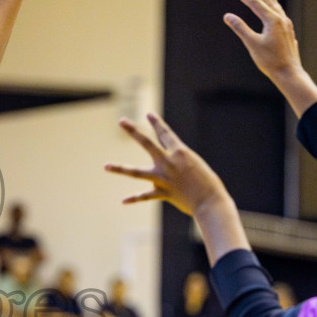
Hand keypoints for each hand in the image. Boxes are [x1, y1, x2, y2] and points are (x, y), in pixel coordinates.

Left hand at [106, 113, 227, 215]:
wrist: (211, 202)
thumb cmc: (208, 183)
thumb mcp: (194, 166)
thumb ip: (177, 164)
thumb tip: (161, 173)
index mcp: (180, 152)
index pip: (165, 134)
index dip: (156, 123)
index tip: (148, 114)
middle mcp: (169, 163)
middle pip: (146, 144)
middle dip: (133, 131)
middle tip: (121, 121)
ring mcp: (163, 178)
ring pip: (136, 172)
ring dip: (120, 168)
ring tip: (106, 166)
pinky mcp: (163, 193)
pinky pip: (145, 196)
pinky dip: (135, 198)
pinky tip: (123, 200)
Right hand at [224, 0, 306, 83]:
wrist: (289, 73)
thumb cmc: (270, 60)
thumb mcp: (252, 44)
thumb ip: (240, 28)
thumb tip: (228, 16)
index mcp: (272, 20)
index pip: (255, 3)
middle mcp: (281, 20)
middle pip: (267, 1)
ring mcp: (287, 26)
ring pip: (276, 8)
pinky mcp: (288, 33)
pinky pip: (282, 16)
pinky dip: (277, 9)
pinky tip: (278, 13)